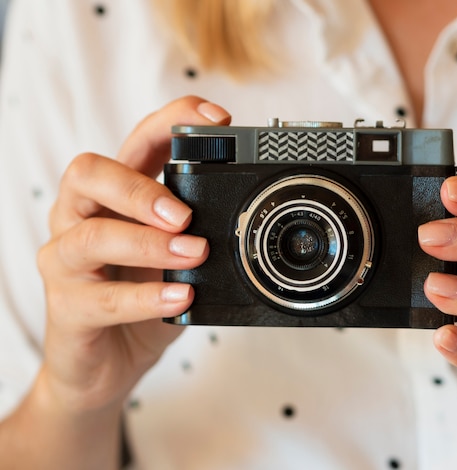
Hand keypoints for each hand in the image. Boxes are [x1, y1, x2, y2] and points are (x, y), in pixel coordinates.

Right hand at [36, 96, 229, 413]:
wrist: (105, 365)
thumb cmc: (143, 301)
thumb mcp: (177, 258)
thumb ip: (198, 230)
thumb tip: (246, 212)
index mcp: (116, 197)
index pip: (136, 141)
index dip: (173, 121)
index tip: (219, 120)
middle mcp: (83, 219)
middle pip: (89, 173)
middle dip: (140, 188)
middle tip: (186, 214)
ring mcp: (68, 263)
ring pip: (89, 236)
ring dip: (147, 243)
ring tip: (193, 254)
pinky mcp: (67, 308)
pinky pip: (99, 299)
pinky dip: (145, 299)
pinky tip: (180, 299)